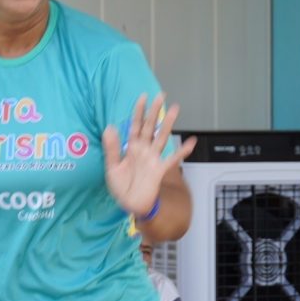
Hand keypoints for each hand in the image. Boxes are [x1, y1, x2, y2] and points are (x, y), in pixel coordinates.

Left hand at [101, 93, 195, 216]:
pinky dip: (182, 151)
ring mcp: (152, 159)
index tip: (142, 97)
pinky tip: (190, 142)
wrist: (130, 205)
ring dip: (167, 124)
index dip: (138, 112)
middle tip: (160, 95)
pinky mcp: (159, 170)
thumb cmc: (122, 187)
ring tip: (174, 109)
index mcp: (131, 148)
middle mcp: (143, 150)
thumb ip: (111, 148)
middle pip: (149, 127)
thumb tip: (109, 127)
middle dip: (154, 112)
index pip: (134, 126)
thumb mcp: (111, 168)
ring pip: (161, 137)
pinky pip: (172, 159)